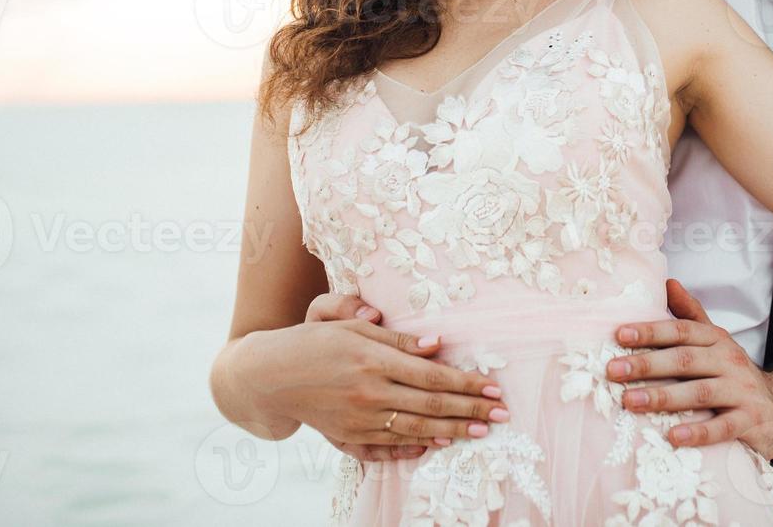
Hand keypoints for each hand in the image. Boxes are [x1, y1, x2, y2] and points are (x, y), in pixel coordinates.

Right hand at [245, 292, 509, 462]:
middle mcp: (369, 392)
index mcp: (373, 358)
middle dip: (471, 410)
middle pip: (432, 404)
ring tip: (482, 431)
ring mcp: (359, 419)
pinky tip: (439, 443)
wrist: (270, 376)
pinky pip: (391, 445)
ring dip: (453, 431)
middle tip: (502, 414)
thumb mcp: (351, 326)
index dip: (466, 382)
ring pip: (417, 428)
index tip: (493, 387)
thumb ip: (395, 337)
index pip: (432, 374)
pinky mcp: (349, 436)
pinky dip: (418, 445)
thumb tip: (434, 345)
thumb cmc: (314, 341)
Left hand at [606, 279, 772, 459]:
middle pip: (684, 360)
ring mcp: (741, 391)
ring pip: (699, 392)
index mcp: (716, 340)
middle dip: (646, 364)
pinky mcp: (750, 421)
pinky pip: (723, 427)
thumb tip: (667, 282)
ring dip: (663, 397)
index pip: (681, 331)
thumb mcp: (715, 340)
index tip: (620, 334)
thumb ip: (691, 314)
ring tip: (630, 401)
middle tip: (613, 370)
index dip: (651, 331)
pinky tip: (673, 436)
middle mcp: (729, 361)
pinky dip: (698, 432)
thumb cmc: (733, 373)